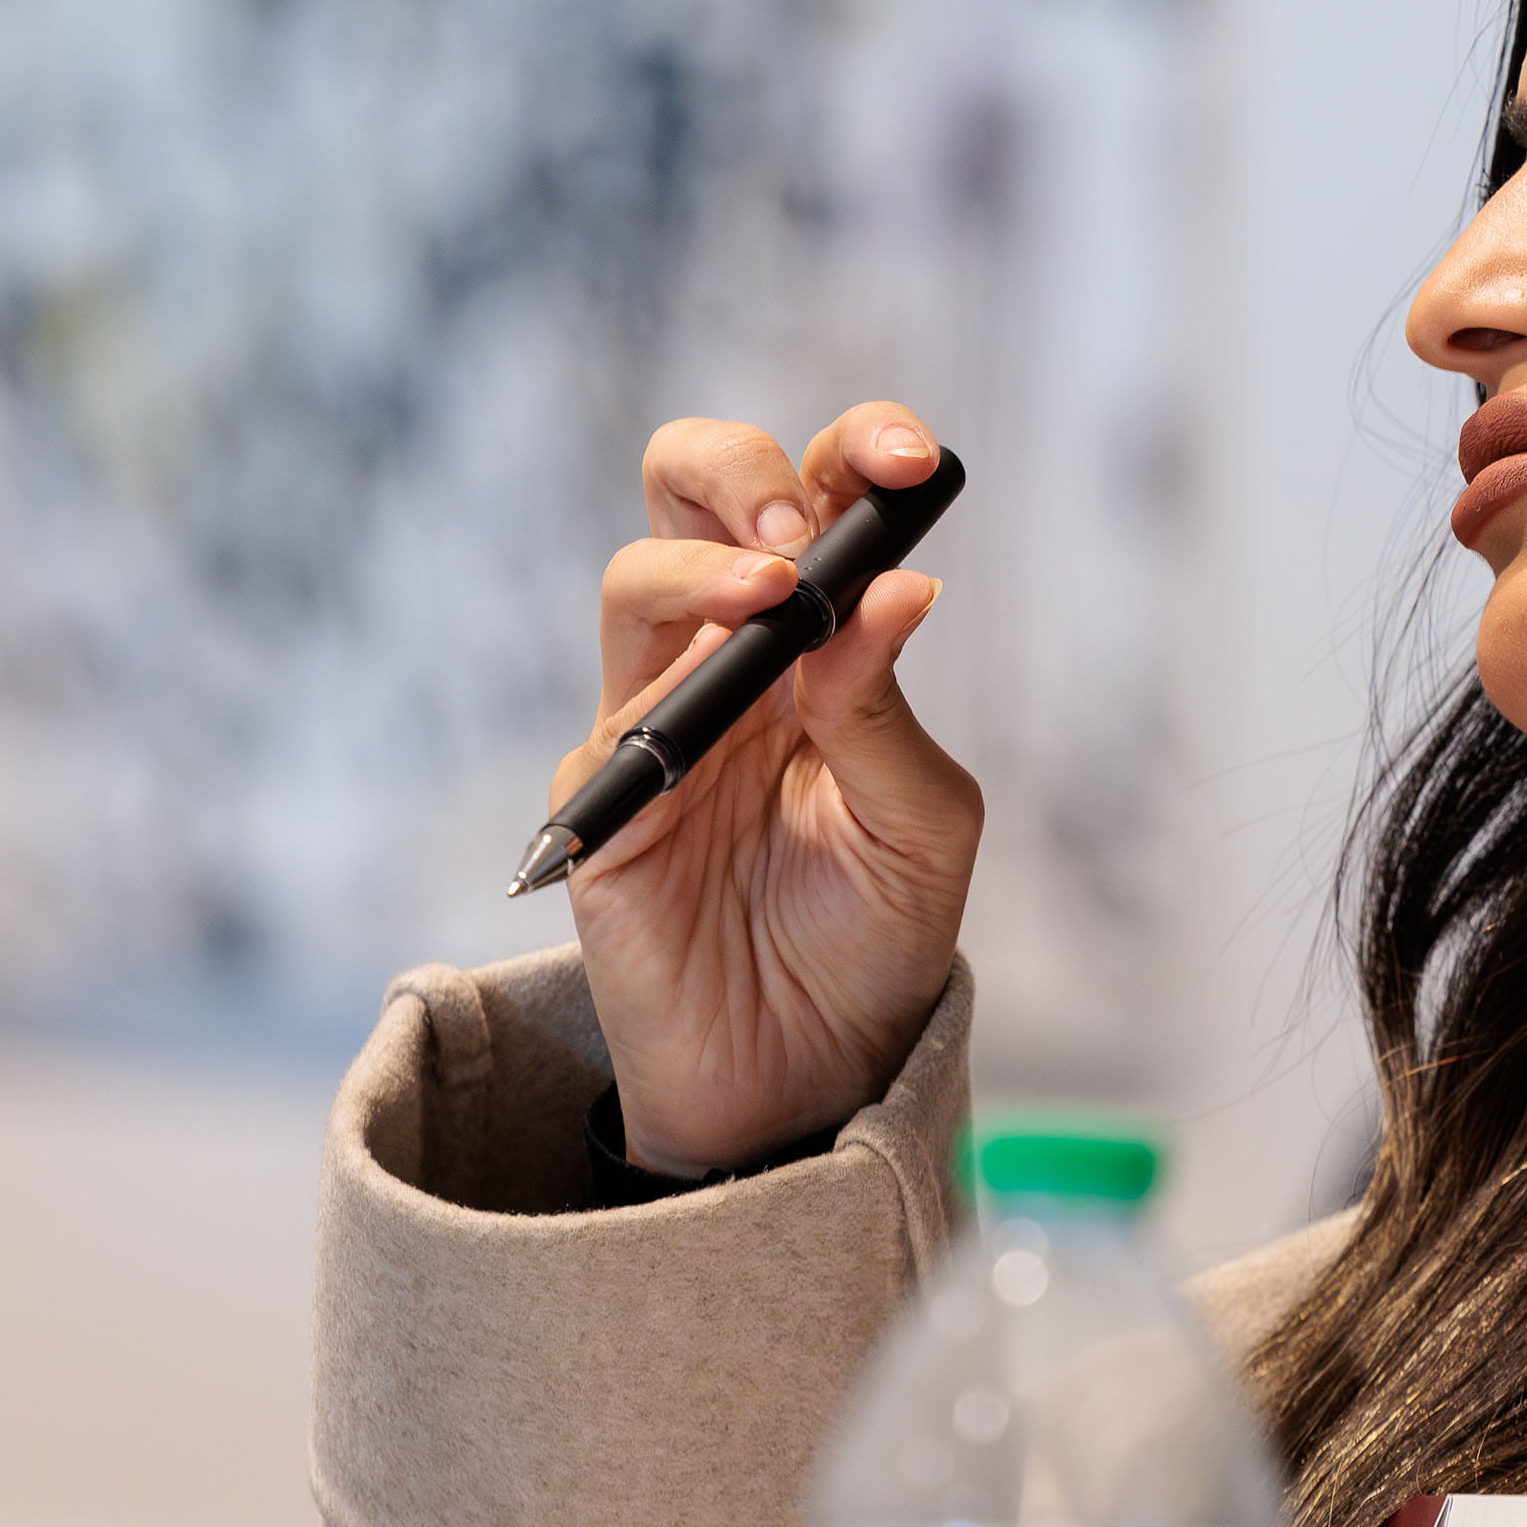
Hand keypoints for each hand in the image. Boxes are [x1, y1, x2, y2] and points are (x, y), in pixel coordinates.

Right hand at [562, 402, 982, 1172]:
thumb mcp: (921, 825)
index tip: (909, 459)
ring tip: (771, 594)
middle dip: (735, 466)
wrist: (808, 1076)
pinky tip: (728, 736)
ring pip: (635, 576)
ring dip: (701, 564)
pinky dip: (672, 700)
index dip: (855, 451)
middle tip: (799, 518)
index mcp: (821, 636)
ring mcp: (657, 716)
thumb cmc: (873, 939)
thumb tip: (896, 588)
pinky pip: (611, 722)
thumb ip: (889, 708)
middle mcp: (733, 655)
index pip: (821, 497)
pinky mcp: (605, 797)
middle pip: (690, 490)